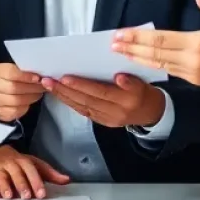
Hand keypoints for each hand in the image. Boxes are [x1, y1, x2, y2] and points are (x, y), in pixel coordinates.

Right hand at [0, 63, 43, 122]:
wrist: (2, 97)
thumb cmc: (14, 81)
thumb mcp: (19, 72)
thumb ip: (29, 72)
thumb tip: (44, 78)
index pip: (10, 72)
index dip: (25, 76)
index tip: (38, 78)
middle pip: (13, 87)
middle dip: (31, 87)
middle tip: (42, 86)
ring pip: (16, 100)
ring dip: (31, 97)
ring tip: (39, 93)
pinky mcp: (1, 111)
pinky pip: (16, 110)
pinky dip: (26, 106)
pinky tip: (31, 100)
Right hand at [0, 145, 69, 199]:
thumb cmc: (18, 163)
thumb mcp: (34, 164)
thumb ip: (49, 174)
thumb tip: (67, 180)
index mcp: (23, 160)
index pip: (31, 170)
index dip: (36, 181)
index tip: (41, 194)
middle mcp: (10, 163)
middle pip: (16, 173)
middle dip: (22, 184)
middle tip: (26, 196)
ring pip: (1, 176)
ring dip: (5, 186)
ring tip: (9, 196)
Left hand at [42, 73, 164, 128]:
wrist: (151, 113)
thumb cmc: (144, 92)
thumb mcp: (143, 83)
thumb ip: (131, 80)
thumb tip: (119, 77)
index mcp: (127, 100)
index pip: (100, 92)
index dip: (82, 85)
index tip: (66, 77)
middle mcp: (115, 112)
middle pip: (86, 100)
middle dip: (65, 90)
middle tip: (48, 80)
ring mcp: (107, 119)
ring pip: (81, 106)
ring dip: (63, 96)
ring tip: (49, 85)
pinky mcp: (102, 122)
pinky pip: (83, 111)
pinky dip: (70, 102)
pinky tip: (60, 94)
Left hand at [112, 0, 199, 89]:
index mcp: (199, 43)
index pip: (161, 40)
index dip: (139, 37)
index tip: (122, 34)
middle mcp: (192, 60)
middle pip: (155, 54)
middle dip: (131, 48)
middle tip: (112, 44)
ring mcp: (192, 73)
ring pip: (158, 65)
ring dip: (137, 59)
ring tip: (119, 53)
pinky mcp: (194, 80)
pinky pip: (168, 72)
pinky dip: (151, 66)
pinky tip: (140, 62)